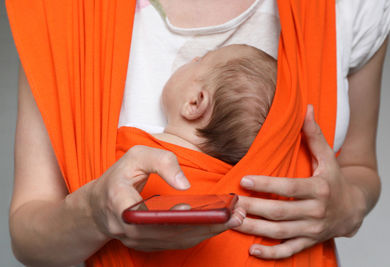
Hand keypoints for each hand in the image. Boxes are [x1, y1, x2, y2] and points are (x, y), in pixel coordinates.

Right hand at [88, 145, 244, 249]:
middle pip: (169, 232)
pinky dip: (198, 234)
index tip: (190, 209)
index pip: (144, 214)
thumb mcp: (136, 156)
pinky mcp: (148, 245)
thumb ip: (161, 162)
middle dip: (204, 225)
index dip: (168, 215)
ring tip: (233, 219)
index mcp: (119, 202)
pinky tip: (218, 225)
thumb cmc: (119, 177)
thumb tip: (184, 184)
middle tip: (233, 215)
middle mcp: (127, 228)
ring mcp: (137, 240)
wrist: (99, 205)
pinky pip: (176, 242)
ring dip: (207, 231)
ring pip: (176, 240)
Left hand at [235, 105, 366, 258]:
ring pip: (280, 233)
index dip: (267, 185)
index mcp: (319, 189)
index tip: (245, 180)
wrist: (354, 208)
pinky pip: (289, 250)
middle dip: (254, 208)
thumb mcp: (327, 157)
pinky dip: (271, 254)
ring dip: (255, 230)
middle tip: (231, 204)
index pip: (289, 188)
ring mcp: (312, 229)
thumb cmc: (334, 181)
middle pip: (281, 212)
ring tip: (233, 223)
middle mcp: (316, 211)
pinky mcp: (309, 241)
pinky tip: (252, 250)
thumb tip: (306, 109)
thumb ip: (314, 135)